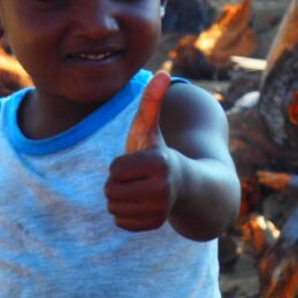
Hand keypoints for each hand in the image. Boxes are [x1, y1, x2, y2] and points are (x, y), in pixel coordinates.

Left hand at [106, 72, 178, 231]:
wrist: (186, 185)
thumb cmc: (160, 153)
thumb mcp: (151, 129)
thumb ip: (153, 102)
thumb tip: (163, 71)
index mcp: (160, 163)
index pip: (114, 170)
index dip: (122, 165)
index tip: (140, 163)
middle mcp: (163, 189)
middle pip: (111, 191)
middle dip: (119, 184)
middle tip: (140, 179)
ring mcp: (160, 210)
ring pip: (114, 208)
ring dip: (122, 199)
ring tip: (142, 191)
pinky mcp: (154, 225)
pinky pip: (121, 223)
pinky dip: (127, 215)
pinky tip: (144, 205)